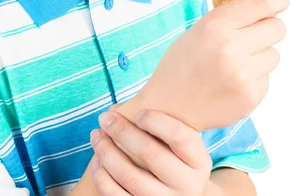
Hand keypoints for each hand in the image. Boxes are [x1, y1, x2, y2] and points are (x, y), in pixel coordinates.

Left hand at [89, 109, 211, 194]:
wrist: (179, 194)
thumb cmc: (174, 155)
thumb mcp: (182, 143)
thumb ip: (162, 124)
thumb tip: (120, 108)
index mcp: (198, 162)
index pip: (179, 136)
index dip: (156, 121)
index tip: (138, 112)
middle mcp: (187, 186)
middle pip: (151, 154)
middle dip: (122, 131)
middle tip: (104, 117)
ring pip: (130, 177)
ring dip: (107, 152)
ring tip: (96, 135)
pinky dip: (103, 176)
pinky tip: (97, 160)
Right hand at [133, 0, 288, 130]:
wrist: (169, 107)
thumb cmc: (183, 64)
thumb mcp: (199, 29)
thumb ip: (232, 18)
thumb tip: (269, 7)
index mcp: (215, 24)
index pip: (263, 3)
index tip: (280, 0)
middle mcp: (230, 47)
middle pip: (277, 27)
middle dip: (268, 28)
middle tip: (252, 35)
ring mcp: (242, 74)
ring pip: (274, 53)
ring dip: (261, 55)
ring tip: (236, 63)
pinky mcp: (250, 96)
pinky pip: (267, 77)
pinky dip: (255, 77)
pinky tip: (233, 81)